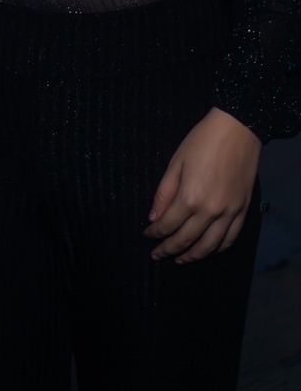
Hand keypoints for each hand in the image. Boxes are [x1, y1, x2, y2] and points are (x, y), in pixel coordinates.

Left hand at [143, 107, 260, 263]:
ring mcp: (230, 213)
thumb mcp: (176, 162)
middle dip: (169, 249)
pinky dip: (217, 249)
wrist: (238, 130)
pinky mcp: (243, 211)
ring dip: (193, 256)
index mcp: (190, 198)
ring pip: (209, 246)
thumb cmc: (202, 141)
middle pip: (186, 239)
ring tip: (180, 260)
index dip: (155, 233)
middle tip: (157, 255)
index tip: (147, 235)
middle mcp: (211, 211)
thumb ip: (164, 193)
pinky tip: (207, 250)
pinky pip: (230, 239)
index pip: (168, 225)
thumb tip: (153, 217)